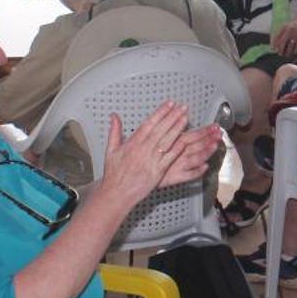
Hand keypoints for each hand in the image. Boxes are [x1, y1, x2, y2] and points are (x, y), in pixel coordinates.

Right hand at [94, 103, 220, 212]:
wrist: (117, 192)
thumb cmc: (114, 174)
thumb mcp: (111, 150)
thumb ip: (114, 131)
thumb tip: (114, 116)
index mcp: (133, 143)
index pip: (149, 123)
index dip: (161, 112)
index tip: (170, 104)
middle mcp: (143, 150)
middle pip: (161, 129)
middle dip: (173, 117)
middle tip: (183, 107)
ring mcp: (151, 160)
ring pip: (167, 141)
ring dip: (177, 129)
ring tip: (186, 118)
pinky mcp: (158, 171)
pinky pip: (169, 158)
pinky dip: (177, 149)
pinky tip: (185, 140)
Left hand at [271, 17, 296, 56]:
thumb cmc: (293, 26)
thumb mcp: (285, 27)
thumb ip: (279, 34)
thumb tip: (273, 44)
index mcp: (284, 27)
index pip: (277, 36)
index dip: (274, 44)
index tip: (272, 49)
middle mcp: (290, 30)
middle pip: (282, 42)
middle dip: (280, 49)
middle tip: (279, 53)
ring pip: (290, 46)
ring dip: (287, 52)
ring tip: (286, 55)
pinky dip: (295, 51)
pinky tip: (293, 52)